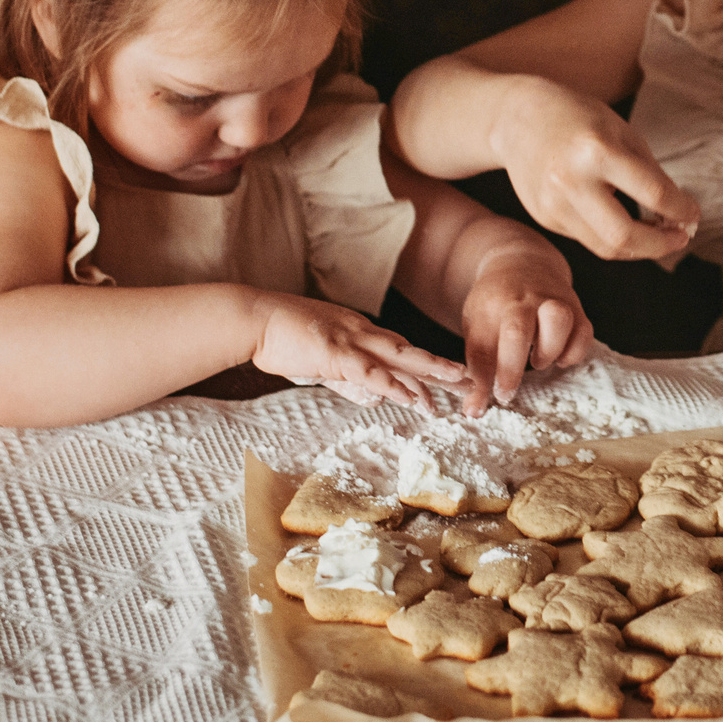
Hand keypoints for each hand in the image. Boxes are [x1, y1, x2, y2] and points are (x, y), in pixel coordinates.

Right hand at [251, 293, 468, 409]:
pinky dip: (394, 385)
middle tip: (469, 380)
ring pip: (399, 358)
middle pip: (410, 352)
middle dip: (440, 367)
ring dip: (429, 373)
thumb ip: (348, 383)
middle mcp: (362, 332)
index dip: (426, 364)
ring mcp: (351, 340)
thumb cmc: (280, 340)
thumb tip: (375, 401)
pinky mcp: (336, 353)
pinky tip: (413, 397)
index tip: (449, 377)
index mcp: (358, 333)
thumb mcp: (321, 365)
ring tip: (456, 384)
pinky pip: (371, 371)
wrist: (254, 319)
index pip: (400, 350)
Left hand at [456, 242, 597, 412]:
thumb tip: (474, 412)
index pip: (486, 343)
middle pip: (518, 329)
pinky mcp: (577, 309)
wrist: (523, 264)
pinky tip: (556, 358)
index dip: (486, 377)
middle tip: (506, 393)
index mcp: (495, 303)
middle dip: (511, 367)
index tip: (486, 402)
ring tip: (536, 362)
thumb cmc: (496, 305)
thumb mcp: (478, 327)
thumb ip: (477, 368)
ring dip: (548, 351)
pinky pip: (584, 333)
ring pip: (559, 320)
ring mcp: (554, 300)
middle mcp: (525, 298)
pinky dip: (572, 353)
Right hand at [496, 75, 698, 260]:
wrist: (518, 119)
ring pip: (606, 247)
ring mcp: (553, 205)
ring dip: (639, 247)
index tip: (693, 214)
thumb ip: (651, 175)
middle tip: (679, 237)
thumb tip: (679, 215)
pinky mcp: (544, 218)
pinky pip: (588, 238)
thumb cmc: (579, 119)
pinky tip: (623, 222)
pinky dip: (612, 236)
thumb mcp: (621, 133)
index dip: (681, 209)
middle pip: (624, 237)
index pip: (653, 193)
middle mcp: (570, 182)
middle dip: (661, 245)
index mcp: (597, 152)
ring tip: (657, 234)